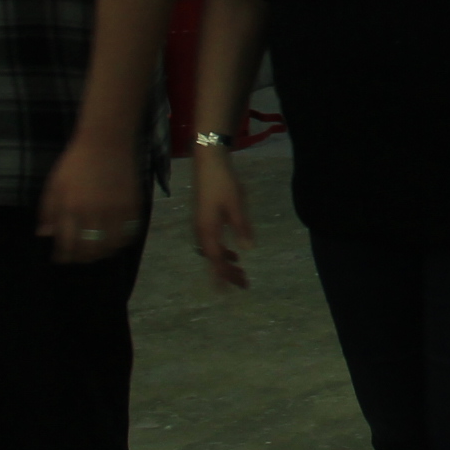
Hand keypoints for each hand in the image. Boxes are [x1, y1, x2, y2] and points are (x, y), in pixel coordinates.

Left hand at [36, 142, 142, 265]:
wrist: (106, 141)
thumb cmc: (75, 162)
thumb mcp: (54, 185)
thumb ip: (48, 212)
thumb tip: (45, 235)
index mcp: (70, 208)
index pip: (66, 245)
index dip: (62, 255)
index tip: (60, 257)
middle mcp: (93, 213)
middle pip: (89, 250)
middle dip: (81, 258)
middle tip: (78, 257)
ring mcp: (115, 211)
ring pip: (110, 246)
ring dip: (102, 253)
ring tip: (96, 251)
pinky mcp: (132, 206)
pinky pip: (129, 234)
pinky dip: (121, 241)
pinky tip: (114, 240)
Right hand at [190, 148, 253, 291]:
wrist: (208, 161)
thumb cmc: (223, 182)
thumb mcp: (236, 205)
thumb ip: (241, 228)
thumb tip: (248, 249)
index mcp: (208, 230)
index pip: (217, 260)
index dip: (226, 275)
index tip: (237, 287)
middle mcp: (201, 230)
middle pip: (213, 258)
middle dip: (227, 272)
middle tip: (244, 283)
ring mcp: (201, 224)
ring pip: (212, 250)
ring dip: (225, 261)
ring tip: (239, 269)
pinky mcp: (204, 217)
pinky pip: (212, 241)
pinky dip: (222, 249)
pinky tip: (233, 249)